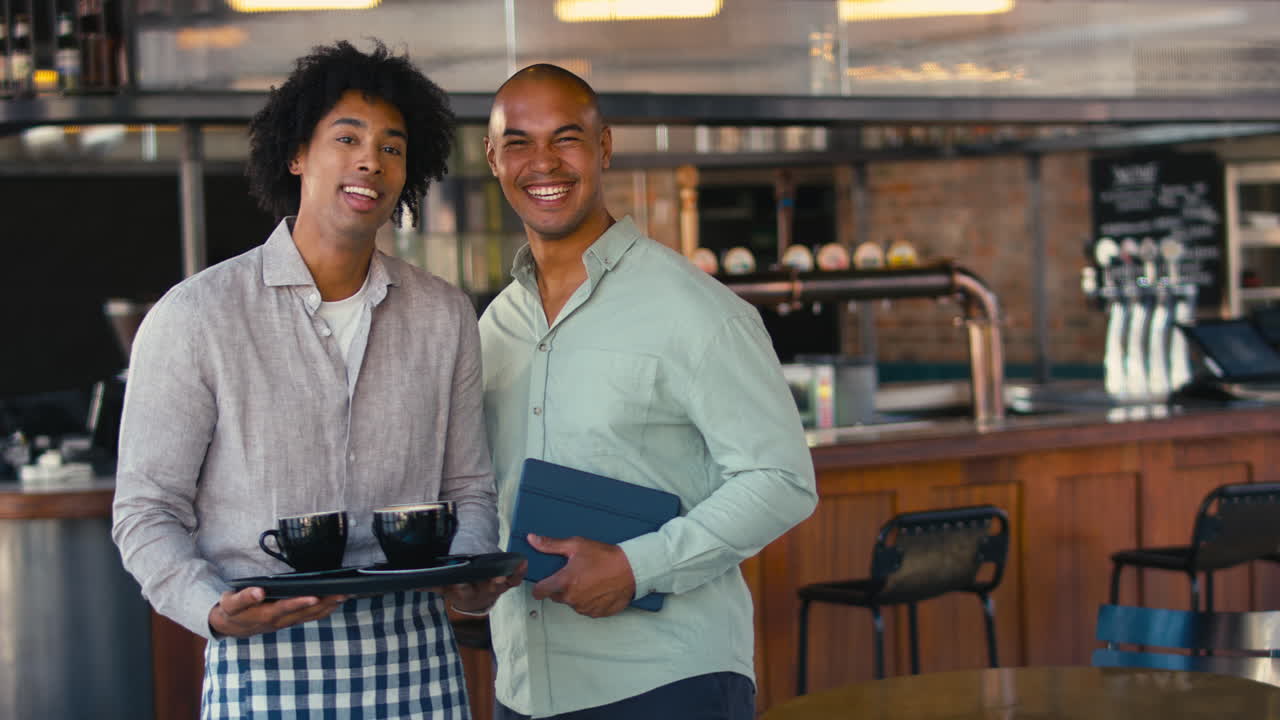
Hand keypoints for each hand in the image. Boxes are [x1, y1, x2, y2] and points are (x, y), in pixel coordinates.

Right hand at [208, 587, 347, 637]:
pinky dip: (324, 610)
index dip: (298, 603)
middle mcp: (278, 621)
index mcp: (264, 615)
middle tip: (341, 593)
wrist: (230, 627)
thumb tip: (258, 591)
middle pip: (304, 613)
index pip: (284, 608)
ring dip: (328, 607)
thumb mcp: (230, 604)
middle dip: (324, 603)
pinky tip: (335, 602)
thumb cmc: (231, 611)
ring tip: (344, 595)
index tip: (314, 596)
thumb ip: (243, 598)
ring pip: (310, 615)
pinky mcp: (290, 621)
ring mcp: (286, 622)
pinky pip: (310, 617)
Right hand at [441, 559, 527, 613]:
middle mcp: (482, 592)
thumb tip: (416, 583)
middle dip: (491, 583)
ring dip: (508, 577)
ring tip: (514, 569)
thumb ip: (433, 584)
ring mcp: (496, 588)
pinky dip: (520, 571)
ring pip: (503, 584)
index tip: (461, 583)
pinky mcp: (507, 583)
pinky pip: (515, 579)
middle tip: (495, 579)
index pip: (463, 591)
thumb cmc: (461, 588)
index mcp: (465, 594)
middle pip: (486, 589)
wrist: (476, 598)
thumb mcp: (446, 587)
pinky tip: (523, 563)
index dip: (462, 588)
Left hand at [529, 534, 635, 617]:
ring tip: (589, 580)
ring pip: (572, 603)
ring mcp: (585, 608)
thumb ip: (551, 545)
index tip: (542, 585)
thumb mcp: (576, 545)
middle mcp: (573, 598)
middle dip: (562, 588)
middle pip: (557, 597)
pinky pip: (586, 609)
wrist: (631, 569)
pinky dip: (589, 601)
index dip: (539, 588)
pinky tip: (597, 589)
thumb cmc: (605, 556)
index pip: (540, 591)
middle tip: (575, 575)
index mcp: (565, 582)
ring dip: (576, 595)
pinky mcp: (597, 613)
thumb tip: (532, 539)